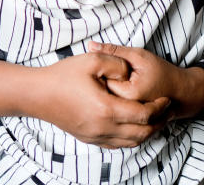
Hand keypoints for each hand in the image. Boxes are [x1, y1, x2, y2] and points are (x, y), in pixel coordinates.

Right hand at [0, 54, 170, 148]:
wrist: (37, 95)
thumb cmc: (62, 76)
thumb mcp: (92, 60)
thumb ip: (117, 62)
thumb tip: (130, 71)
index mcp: (106, 109)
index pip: (145, 115)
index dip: (160, 107)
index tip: (166, 98)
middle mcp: (103, 128)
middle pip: (143, 133)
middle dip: (159, 122)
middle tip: (166, 109)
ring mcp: (96, 136)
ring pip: (131, 142)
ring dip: (147, 131)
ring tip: (154, 117)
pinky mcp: (89, 139)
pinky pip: (118, 145)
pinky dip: (131, 137)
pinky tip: (133, 124)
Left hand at [87, 42, 203, 120]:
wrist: (179, 94)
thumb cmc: (161, 73)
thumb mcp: (138, 55)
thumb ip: (114, 50)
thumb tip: (90, 45)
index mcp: (127, 93)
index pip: (100, 78)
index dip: (103, 68)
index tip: (112, 64)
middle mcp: (124, 109)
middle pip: (99, 92)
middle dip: (101, 80)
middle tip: (114, 73)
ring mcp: (124, 118)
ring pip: (103, 101)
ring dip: (104, 90)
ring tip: (120, 82)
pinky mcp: (125, 121)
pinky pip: (110, 108)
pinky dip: (110, 99)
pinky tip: (119, 92)